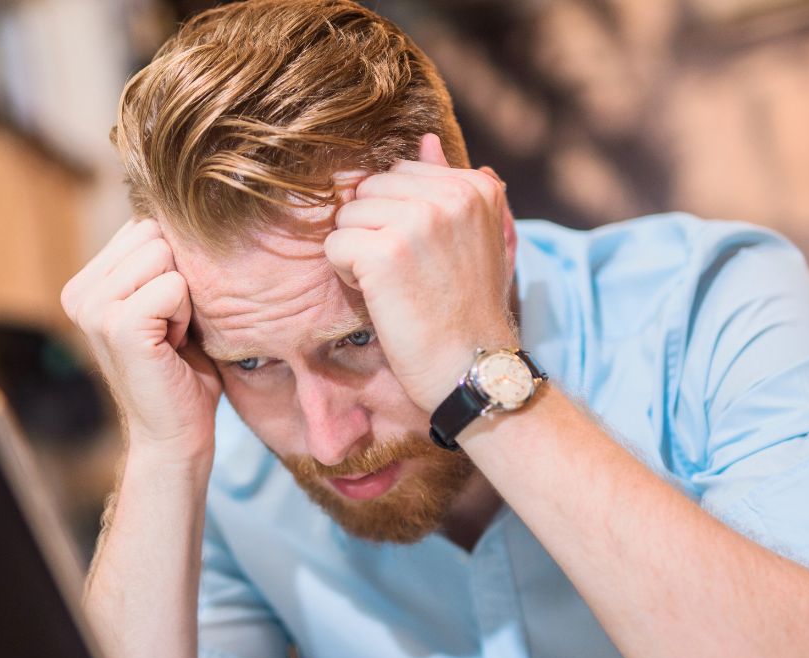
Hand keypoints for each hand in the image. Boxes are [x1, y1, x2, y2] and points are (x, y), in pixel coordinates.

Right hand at [62, 218, 220, 461]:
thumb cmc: (181, 371)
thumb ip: (157, 260)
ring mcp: (93, 309)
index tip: (165, 316)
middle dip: (177, 278)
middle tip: (170, 328)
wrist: (176, 435)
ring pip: (164, 255)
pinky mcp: (117, 326)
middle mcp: (79, 293)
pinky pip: (173, 286)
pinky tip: (172, 346)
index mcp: (85, 283)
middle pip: (153, 234)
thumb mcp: (164, 303)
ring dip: (183, 298)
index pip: (143, 227)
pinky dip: (185, 316)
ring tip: (170, 336)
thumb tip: (176, 207)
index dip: (171, 268)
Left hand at [324, 133, 517, 409]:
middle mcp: (450, 195)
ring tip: (393, 286)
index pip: (398, 173)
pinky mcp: (386, 252)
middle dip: (371, 231)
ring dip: (357, 254)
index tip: (422, 257)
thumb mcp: (474, 239)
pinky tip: (379, 297)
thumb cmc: (467, 309)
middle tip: (403, 274)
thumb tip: (426, 139)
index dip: (394, 217)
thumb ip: (448, 185)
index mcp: (474, 186)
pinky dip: (346, 275)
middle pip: (367, 190)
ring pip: (346, 216)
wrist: (472, 367)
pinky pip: (334, 245)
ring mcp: (419, 221)